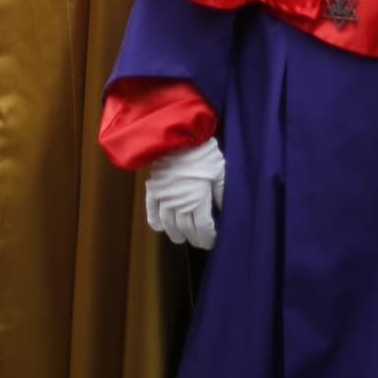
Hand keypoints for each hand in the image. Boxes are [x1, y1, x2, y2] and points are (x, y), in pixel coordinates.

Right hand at [145, 136, 225, 251]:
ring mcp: (164, 197)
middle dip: (194, 238)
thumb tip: (226, 211)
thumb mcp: (220, 172)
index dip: (208, 238)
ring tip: (180, 238)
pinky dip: (154, 220)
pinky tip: (159, 227)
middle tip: (199, 242)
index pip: (203, 228)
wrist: (178, 136)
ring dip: (175, 233)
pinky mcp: (154, 188)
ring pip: (168, 223)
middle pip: (186, 228)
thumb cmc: (202, 153)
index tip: (212, 241)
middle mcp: (180, 203)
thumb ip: (223, 193)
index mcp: (198, 200)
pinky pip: (151, 209)